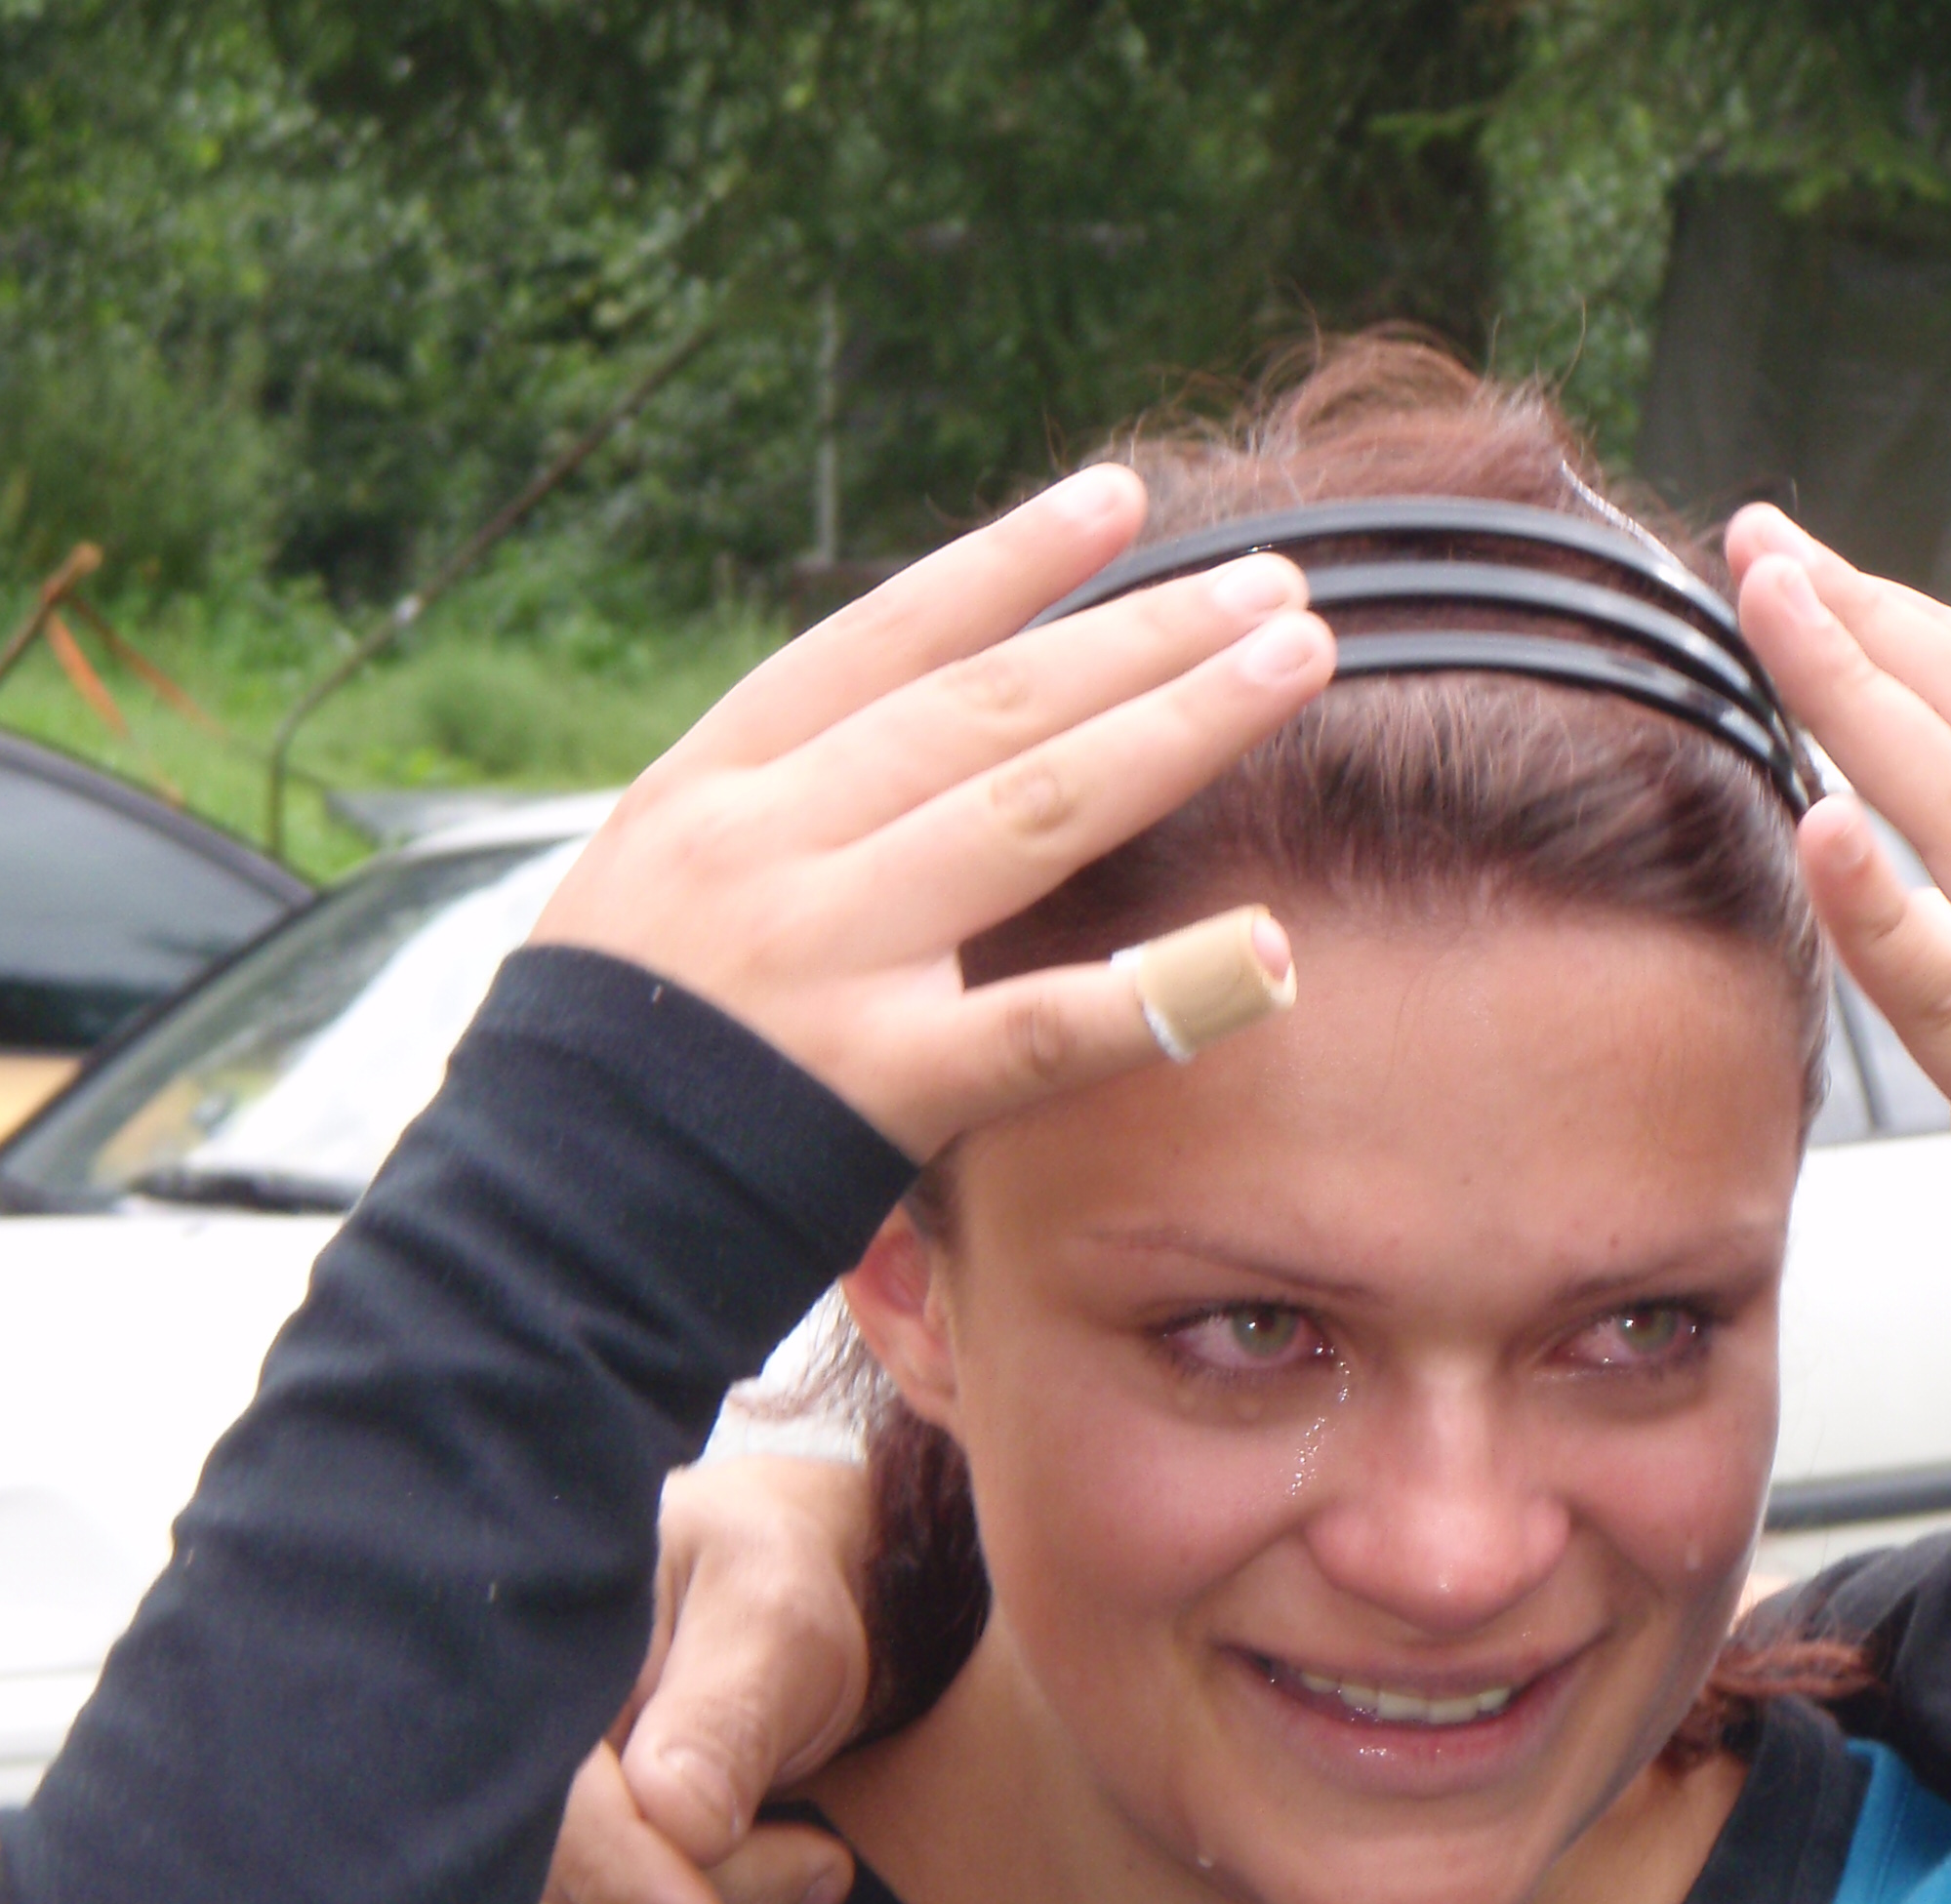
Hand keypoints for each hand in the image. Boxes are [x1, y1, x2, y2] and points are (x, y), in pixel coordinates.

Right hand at [505, 1457, 872, 1903]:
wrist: (789, 1598)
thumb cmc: (779, 1589)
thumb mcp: (775, 1614)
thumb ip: (729, 1709)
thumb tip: (677, 1819)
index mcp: (529, 1668)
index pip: (542, 1802)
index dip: (616, 1882)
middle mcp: (491, 1749)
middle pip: (529, 1892)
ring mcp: (500, 1817)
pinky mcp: (532, 1877)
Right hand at [532, 468, 1333, 1161]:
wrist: (527, 1225)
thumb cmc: (601, 1070)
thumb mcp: (646, 897)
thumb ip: (764, 823)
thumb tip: (888, 759)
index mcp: (710, 787)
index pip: (881, 642)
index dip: (1006, 565)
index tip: (1117, 502)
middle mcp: (771, 843)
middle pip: (989, 707)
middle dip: (1141, 632)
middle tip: (1274, 579)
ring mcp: (827, 956)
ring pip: (1033, 810)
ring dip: (1177, 724)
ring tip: (1294, 661)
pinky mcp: (876, 1083)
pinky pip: (1041, 1029)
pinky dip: (1161, 992)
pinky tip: (1269, 952)